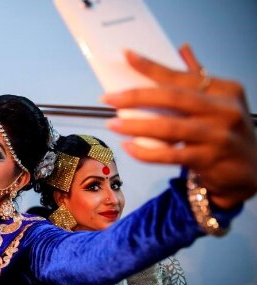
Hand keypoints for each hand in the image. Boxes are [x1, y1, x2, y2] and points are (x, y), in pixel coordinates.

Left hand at [103, 45, 256, 208]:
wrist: (251, 170)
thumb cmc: (227, 132)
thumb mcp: (221, 102)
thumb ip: (199, 79)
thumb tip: (182, 49)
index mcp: (224, 90)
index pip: (181, 76)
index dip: (152, 66)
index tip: (127, 56)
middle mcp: (224, 110)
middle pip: (172, 98)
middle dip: (136, 97)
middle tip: (108, 98)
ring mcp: (218, 136)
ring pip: (169, 128)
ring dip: (135, 126)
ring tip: (112, 125)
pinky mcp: (210, 160)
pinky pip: (171, 155)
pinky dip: (146, 152)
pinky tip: (129, 147)